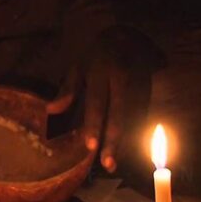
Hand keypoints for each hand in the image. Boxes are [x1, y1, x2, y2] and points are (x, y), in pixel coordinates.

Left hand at [56, 28, 157, 172]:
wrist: (130, 36)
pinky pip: (142, 116)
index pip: (97, 102)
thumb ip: (67, 89)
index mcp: (100, 71)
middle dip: (114, 140)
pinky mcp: (149, 91)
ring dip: (126, 142)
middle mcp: (121, 79)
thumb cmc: (97, 55)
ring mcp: (139, 84)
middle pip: (119, 114)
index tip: (90, 145)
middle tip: (108, 164)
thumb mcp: (78, 66)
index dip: (95, 124)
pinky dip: (135, 134)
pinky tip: (126, 150)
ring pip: (134, 118)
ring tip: (114, 162)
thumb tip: (50, 109)